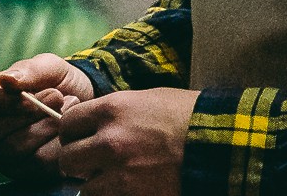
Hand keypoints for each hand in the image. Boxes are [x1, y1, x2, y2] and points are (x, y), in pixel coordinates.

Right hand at [0, 55, 92, 180]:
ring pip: (12, 149)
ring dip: (44, 129)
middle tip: (58, 98)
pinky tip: (66, 130)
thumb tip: (6, 79)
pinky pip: (32, 164)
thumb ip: (27, 71)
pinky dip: (54, 146)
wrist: (77, 103)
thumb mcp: (46, 67)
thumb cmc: (53, 82)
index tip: (30, 96)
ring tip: (66, 109)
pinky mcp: (14, 172)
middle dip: (27, 116)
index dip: (0, 101)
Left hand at [49, 85, 194, 195]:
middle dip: (77, 161)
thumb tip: (94, 124)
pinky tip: (127, 186)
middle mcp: (108, 141)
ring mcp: (118, 173)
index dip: (73, 132)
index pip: (68, 124)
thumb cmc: (188, 115)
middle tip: (90, 161)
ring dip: (94, 183)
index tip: (80, 136)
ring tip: (113, 176)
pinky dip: (111, 194)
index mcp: (112, 109)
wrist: (218, 145)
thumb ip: (116, 112)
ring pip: (82, 187)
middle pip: (67, 158)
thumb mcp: (148, 99)